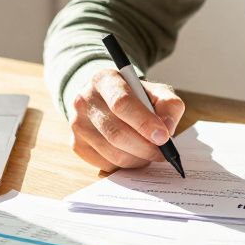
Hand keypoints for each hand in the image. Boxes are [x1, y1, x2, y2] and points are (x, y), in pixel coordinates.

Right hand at [68, 68, 185, 171]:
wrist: (108, 100)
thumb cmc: (136, 97)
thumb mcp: (156, 92)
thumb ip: (168, 106)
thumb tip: (167, 129)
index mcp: (104, 79)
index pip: (122, 103)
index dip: (144, 123)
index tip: (163, 137)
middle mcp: (84, 99)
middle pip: (116, 132)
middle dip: (144, 147)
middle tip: (162, 153)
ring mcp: (77, 123)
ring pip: (112, 152)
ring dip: (137, 159)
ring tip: (149, 153)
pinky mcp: (76, 143)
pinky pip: (105, 164)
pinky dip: (125, 165)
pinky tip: (134, 155)